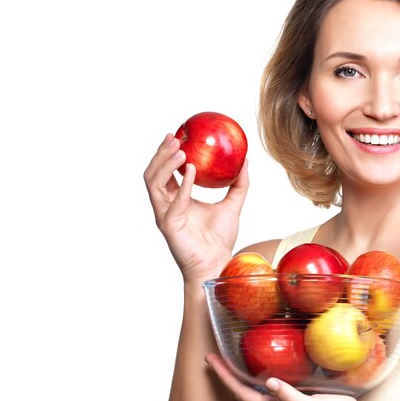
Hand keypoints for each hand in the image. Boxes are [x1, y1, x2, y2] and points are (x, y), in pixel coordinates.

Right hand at [143, 134, 248, 281]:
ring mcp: (165, 215)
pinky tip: (193, 171)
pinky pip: (174, 201)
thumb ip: (238, 184)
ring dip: (165, 164)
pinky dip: (183, 185)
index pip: (166, 172)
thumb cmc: (220, 240)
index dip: (167, 153)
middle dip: (161, 154)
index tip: (177, 135)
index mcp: (177, 200)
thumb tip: (246, 161)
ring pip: (154, 183)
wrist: (217, 264)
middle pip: (153, 174)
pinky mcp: (169, 225)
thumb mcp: (232, 205)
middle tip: (174, 137)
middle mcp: (167, 206)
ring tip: (181, 151)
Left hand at [206, 353, 358, 400]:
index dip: (225, 377)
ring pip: (249, 390)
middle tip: (210, 356)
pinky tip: (250, 367)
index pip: (241, 393)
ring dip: (234, 376)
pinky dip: (249, 376)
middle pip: (240, 391)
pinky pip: (261, 388)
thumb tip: (269, 383)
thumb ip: (291, 398)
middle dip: (224, 375)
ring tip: (224, 360)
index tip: (211, 360)